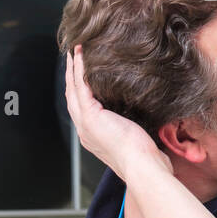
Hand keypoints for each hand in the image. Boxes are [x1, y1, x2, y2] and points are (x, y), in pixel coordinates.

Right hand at [64, 45, 173, 180]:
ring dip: (73, 67)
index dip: (79, 88)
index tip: (82, 73)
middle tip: (74, 55)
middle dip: (71, 75)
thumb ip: (131, 125)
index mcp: (92, 135)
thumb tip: (142, 113)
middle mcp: (84, 129)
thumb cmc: (145, 159)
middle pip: (72, 95)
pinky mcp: (90, 116)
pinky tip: (82, 55)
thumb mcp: (135, 138)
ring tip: (76, 50)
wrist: (142, 166)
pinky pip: (81, 86)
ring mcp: (84, 122)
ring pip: (73, 88)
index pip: (82, 106)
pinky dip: (81, 69)